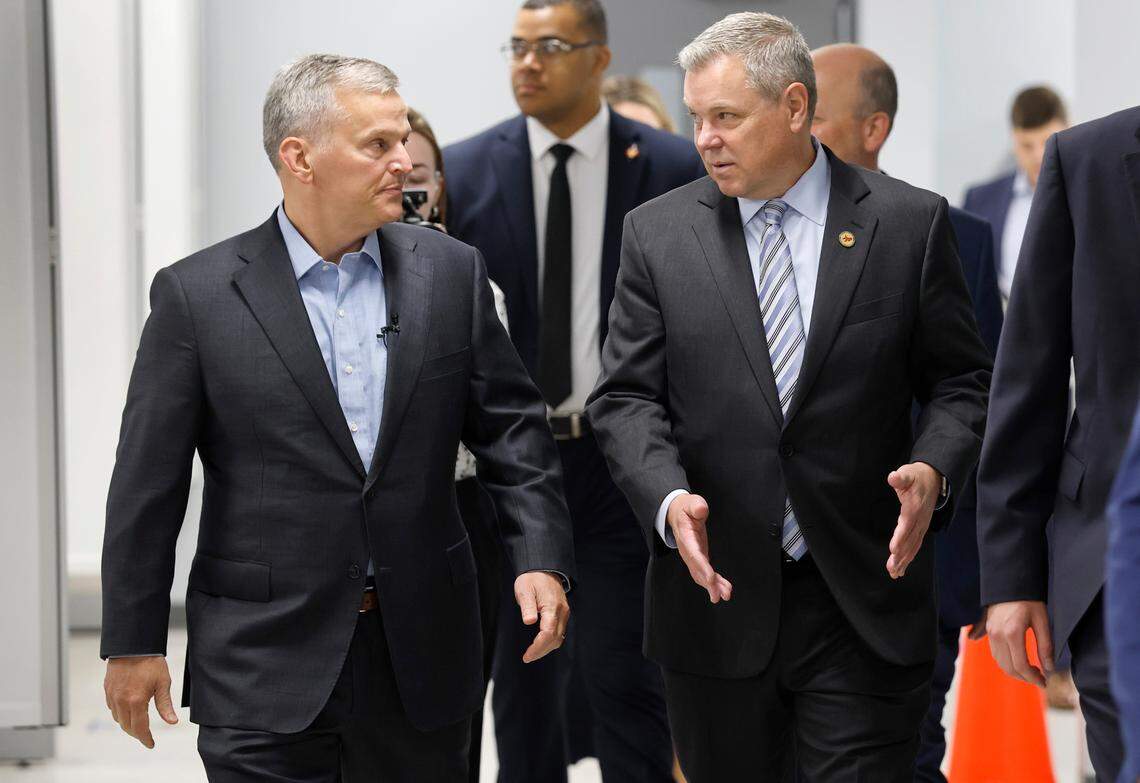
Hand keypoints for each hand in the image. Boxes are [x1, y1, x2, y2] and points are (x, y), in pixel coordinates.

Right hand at [104, 656, 177, 747]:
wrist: (132, 645)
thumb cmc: (150, 662)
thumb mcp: (163, 683)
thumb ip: (165, 705)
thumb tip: (172, 722)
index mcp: (136, 701)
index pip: (139, 728)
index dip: (145, 739)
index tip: (151, 744)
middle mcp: (121, 701)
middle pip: (127, 727)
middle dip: (137, 734)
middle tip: (146, 735)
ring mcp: (112, 696)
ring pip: (118, 719)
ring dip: (128, 724)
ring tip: (138, 723)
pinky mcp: (107, 689)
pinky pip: (112, 708)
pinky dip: (120, 713)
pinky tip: (128, 709)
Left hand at [515, 571, 569, 663]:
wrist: (545, 568)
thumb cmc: (532, 578)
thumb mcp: (524, 588)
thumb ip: (527, 606)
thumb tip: (529, 621)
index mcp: (552, 606)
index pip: (548, 633)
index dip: (538, 647)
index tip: (527, 656)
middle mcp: (561, 612)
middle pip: (555, 639)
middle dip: (541, 651)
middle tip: (527, 657)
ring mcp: (564, 613)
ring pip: (559, 638)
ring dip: (546, 648)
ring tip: (532, 654)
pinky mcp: (563, 614)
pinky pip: (559, 632)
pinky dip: (550, 641)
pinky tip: (540, 644)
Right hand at [666, 493, 731, 602]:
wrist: (678, 514)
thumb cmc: (686, 508)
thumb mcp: (691, 502)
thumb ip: (696, 506)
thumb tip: (701, 510)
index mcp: (686, 538)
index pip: (694, 554)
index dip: (702, 567)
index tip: (711, 578)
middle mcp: (688, 551)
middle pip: (697, 570)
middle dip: (708, 583)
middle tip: (718, 595)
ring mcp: (693, 557)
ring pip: (701, 575)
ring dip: (713, 587)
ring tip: (725, 595)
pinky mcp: (699, 559)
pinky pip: (706, 574)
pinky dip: (715, 583)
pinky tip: (725, 590)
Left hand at [885, 462, 940, 578]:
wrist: (934, 479)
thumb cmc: (916, 477)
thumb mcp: (907, 473)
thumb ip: (900, 477)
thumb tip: (893, 477)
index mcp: (914, 507)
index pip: (907, 524)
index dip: (900, 537)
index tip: (893, 550)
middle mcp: (920, 520)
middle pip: (910, 540)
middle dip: (901, 555)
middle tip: (892, 569)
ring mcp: (922, 526)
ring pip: (913, 546)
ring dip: (904, 560)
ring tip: (894, 573)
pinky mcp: (921, 529)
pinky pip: (915, 546)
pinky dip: (908, 558)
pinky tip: (901, 569)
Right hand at [984, 600, 1054, 687]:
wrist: (1009, 583)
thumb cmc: (1029, 600)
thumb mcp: (1042, 621)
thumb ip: (1045, 646)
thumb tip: (1049, 669)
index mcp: (1012, 633)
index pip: (1021, 665)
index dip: (1033, 678)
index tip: (1044, 682)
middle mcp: (998, 635)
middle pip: (1008, 667)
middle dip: (1024, 677)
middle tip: (1040, 678)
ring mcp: (991, 633)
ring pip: (1000, 662)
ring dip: (1015, 671)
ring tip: (1031, 670)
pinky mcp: (989, 631)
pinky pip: (995, 654)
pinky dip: (1006, 662)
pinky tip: (1018, 661)